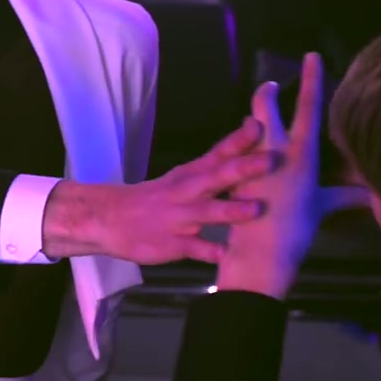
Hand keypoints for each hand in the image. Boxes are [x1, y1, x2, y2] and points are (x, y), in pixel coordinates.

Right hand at [43, 117, 275, 263]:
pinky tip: (227, 255)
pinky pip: (193, 248)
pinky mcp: (171, 244)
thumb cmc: (155, 199)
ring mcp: (178, 218)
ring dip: (231, 210)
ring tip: (257, 209)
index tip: (262, 125)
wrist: (108, 218)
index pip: (218, 153)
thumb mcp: (181, 179)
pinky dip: (209, 251)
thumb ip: (215, 170)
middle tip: (272, 159)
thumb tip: (252, 154)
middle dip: (245, 168)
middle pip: (217, 177)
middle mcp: (186, 192)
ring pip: (206, 212)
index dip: (240, 140)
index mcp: (190, 174)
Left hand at [216, 53, 370, 297]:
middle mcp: (273, 152)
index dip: (312, 80)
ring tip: (260, 119)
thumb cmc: (296, 230)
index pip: (308, 108)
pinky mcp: (230, 174)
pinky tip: (240, 150)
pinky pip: (234, 153)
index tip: (311, 56)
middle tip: (271, 85)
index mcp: (300, 155)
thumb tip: (372, 195)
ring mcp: (248, 162)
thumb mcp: (322, 208)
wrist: (261, 253)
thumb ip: (344, 196)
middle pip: (265, 109)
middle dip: (267, 93)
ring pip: (247, 129)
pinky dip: (239, 149)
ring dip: (253, 123)